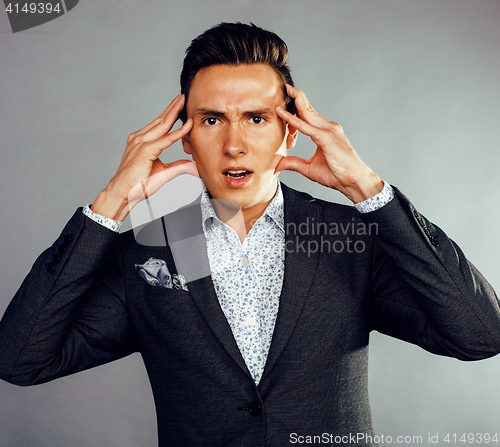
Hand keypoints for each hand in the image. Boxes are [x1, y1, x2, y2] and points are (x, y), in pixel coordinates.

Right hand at [92, 94, 197, 220]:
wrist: (123, 194)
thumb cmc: (137, 184)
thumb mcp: (163, 173)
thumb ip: (178, 166)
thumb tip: (193, 166)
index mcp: (142, 141)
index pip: (159, 124)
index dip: (171, 114)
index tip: (180, 106)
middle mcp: (140, 138)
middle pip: (161, 119)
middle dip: (173, 107)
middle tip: (183, 96)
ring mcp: (141, 143)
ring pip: (162, 124)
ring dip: (174, 112)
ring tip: (184, 102)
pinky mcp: (145, 151)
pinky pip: (165, 140)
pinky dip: (178, 133)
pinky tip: (187, 126)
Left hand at [275, 85, 382, 203]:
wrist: (354, 181)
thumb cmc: (337, 174)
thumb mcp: (309, 169)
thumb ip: (294, 164)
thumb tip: (278, 165)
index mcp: (326, 133)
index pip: (310, 116)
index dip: (298, 107)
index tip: (288, 100)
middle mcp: (329, 128)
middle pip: (310, 109)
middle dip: (298, 97)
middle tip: (286, 87)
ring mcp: (329, 131)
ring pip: (308, 113)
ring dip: (296, 101)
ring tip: (287, 91)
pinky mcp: (326, 138)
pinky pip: (306, 127)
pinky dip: (293, 120)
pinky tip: (283, 114)